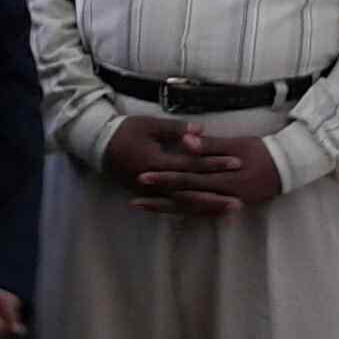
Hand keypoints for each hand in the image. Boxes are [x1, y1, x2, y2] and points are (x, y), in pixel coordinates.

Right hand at [104, 116, 250, 214]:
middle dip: (216, 196)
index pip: (192, 164)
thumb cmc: (125, 131)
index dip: (215, 163)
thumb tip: (202, 130)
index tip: (237, 162)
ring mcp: (151, 193)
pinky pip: (173, 207)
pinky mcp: (148, 196)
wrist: (97, 146)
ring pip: (183, 205)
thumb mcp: (150, 125)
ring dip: (207, 208)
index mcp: (157, 163)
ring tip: (229, 211)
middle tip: (240, 200)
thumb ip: (176, 129)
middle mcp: (155, 182)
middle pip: (191, 192)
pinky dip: (191, 210)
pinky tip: (206, 213)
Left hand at [131, 130, 283, 215]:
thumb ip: (209, 145)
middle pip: (183, 198)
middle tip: (134, 198)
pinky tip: (167, 212)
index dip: (164, 178)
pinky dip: (183, 212)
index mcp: (221, 178)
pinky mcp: (227, 206)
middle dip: (158, 198)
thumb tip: (185, 141)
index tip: (142, 176)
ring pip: (189, 209)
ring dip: (166, 208)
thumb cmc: (261, 151)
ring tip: (143, 206)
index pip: (186, 179)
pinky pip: (201, 213)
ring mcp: (224, 204)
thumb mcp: (237, 144)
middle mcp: (220, 195)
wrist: (287, 168)